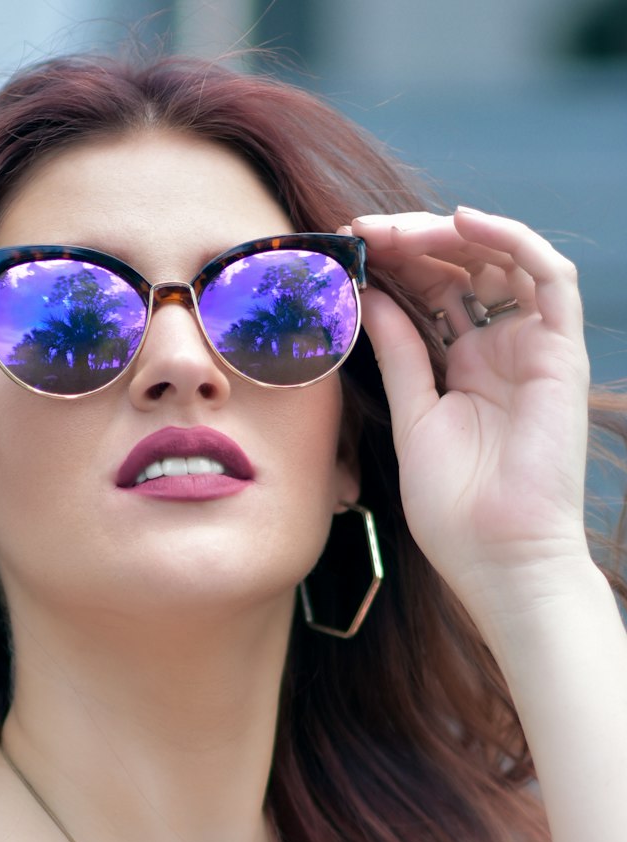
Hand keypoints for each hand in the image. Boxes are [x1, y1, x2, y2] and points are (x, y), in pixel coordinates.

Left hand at [349, 206, 592, 623]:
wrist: (500, 558)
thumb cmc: (455, 511)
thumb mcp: (412, 419)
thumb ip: (398, 356)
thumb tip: (369, 298)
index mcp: (462, 368)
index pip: (430, 296)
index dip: (390, 266)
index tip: (341, 249)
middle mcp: (499, 350)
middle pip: (460, 271)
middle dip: (408, 243)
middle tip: (358, 232)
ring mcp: (532, 347)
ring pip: (500, 261)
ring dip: (448, 234)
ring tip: (394, 231)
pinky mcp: (561, 351)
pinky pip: (548, 275)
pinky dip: (511, 239)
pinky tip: (461, 223)